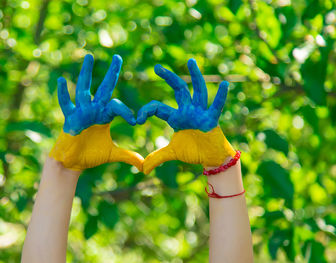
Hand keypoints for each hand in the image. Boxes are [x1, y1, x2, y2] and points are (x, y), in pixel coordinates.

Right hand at [49, 54, 143, 171]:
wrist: (72, 163)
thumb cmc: (90, 155)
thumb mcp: (112, 154)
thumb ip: (127, 156)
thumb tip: (143, 165)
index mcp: (105, 115)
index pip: (118, 106)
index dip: (127, 112)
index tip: (136, 121)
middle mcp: (94, 110)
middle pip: (104, 88)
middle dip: (112, 73)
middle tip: (118, 57)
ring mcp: (81, 112)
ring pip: (84, 90)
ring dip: (87, 73)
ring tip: (90, 57)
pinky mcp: (69, 118)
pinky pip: (66, 104)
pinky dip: (63, 93)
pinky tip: (62, 80)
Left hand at [137, 59, 235, 173]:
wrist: (210, 158)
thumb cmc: (193, 151)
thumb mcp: (172, 152)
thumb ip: (157, 157)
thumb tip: (142, 169)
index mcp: (176, 117)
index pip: (158, 107)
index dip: (147, 111)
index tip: (137, 119)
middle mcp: (187, 110)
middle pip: (178, 90)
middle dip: (169, 78)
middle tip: (157, 67)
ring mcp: (200, 113)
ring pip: (197, 91)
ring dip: (195, 76)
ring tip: (190, 61)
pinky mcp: (211, 119)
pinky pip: (216, 106)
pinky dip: (220, 96)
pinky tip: (224, 84)